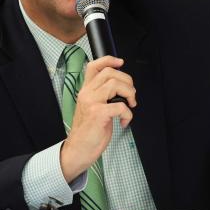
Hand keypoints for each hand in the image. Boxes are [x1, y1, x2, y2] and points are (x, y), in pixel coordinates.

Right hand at [59, 56, 135, 181]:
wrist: (78, 149)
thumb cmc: (88, 131)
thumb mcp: (92, 108)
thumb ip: (101, 96)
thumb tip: (121, 88)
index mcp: (86, 91)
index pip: (94, 66)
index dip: (109, 60)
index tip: (120, 62)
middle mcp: (87, 93)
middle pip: (110, 73)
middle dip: (127, 81)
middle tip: (131, 95)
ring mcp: (92, 102)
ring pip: (115, 84)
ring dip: (130, 94)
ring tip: (130, 105)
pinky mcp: (98, 114)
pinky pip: (121, 106)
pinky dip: (128, 114)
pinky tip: (124, 121)